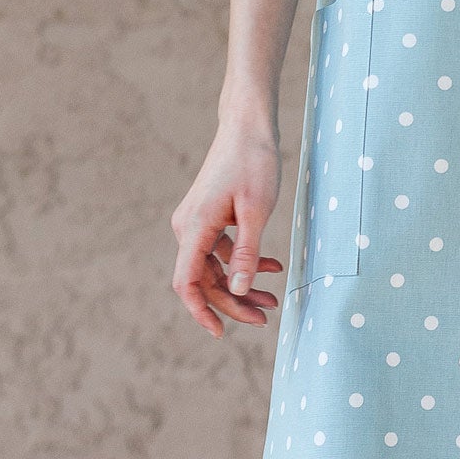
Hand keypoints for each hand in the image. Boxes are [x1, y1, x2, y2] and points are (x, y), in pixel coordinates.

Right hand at [171, 127, 284, 337]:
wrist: (248, 126)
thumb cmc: (254, 162)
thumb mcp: (257, 210)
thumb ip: (247, 252)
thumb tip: (239, 290)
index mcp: (195, 227)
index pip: (186, 282)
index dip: (201, 311)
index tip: (220, 333)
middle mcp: (188, 227)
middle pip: (204, 279)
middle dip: (234, 302)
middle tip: (265, 317)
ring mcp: (197, 222)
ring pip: (215, 267)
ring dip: (242, 285)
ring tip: (272, 299)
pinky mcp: (209, 216)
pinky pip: (221, 250)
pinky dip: (244, 261)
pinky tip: (273, 266)